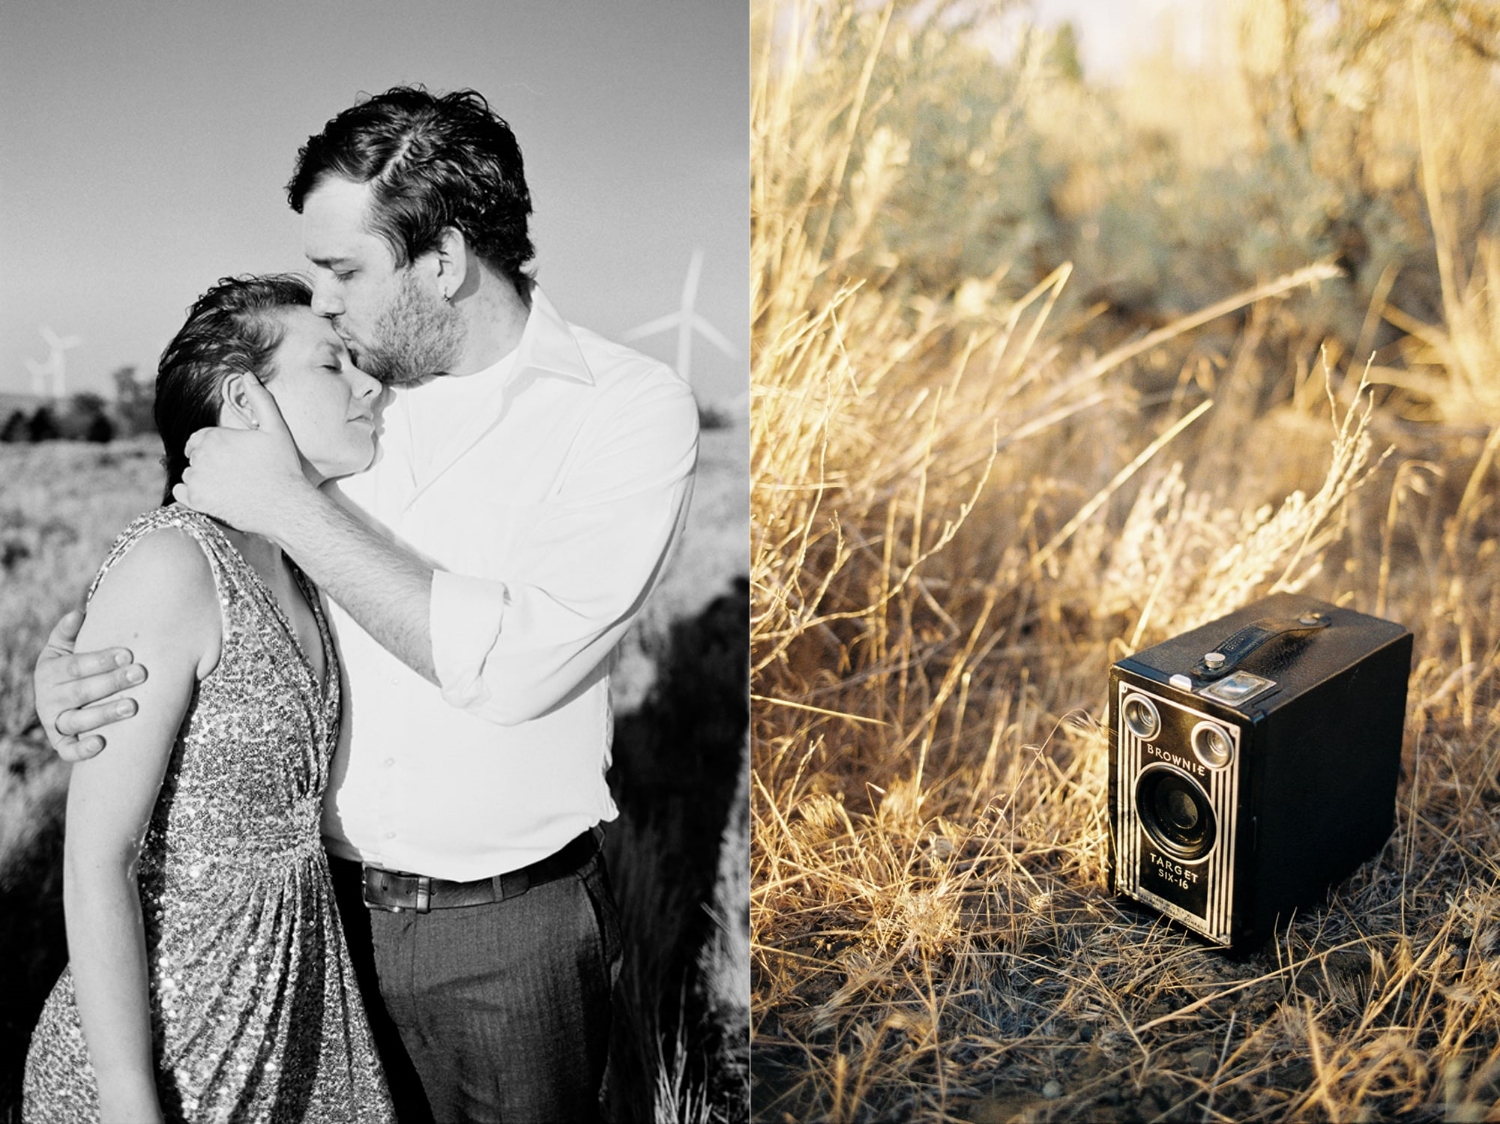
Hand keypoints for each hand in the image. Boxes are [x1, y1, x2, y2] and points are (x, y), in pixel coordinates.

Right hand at [33, 610, 146, 761]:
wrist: (63, 698)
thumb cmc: (75, 666)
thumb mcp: (65, 647)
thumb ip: (68, 632)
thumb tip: (78, 614)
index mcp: (49, 671)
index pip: (75, 666)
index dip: (100, 660)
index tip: (128, 654)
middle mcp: (48, 698)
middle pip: (80, 691)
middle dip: (111, 683)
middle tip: (140, 674)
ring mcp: (54, 722)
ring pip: (77, 721)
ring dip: (104, 714)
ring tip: (132, 706)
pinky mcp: (60, 743)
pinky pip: (67, 750)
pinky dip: (81, 750)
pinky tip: (101, 743)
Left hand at [173, 375, 310, 537]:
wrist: (286, 505)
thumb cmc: (284, 466)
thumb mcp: (276, 428)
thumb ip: (260, 399)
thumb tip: (246, 374)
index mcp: (215, 436)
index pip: (200, 437)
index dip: (212, 444)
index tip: (226, 453)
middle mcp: (200, 456)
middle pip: (194, 455)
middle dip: (208, 461)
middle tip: (231, 471)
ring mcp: (197, 479)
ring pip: (188, 473)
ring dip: (200, 477)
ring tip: (226, 484)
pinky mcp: (197, 501)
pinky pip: (179, 492)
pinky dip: (189, 493)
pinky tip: (210, 494)